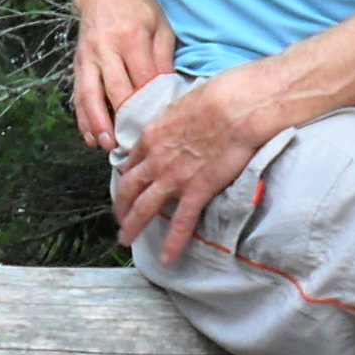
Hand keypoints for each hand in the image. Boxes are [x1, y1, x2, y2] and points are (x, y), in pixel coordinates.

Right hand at [68, 0, 177, 148]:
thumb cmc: (136, 5)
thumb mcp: (159, 25)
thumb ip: (163, 57)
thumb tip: (167, 91)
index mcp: (132, 38)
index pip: (144, 80)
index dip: (152, 106)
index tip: (161, 127)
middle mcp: (107, 49)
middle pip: (117, 92)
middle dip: (127, 121)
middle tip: (139, 145)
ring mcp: (88, 57)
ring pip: (91, 96)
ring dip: (99, 124)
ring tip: (108, 146)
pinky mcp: (78, 62)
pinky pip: (78, 93)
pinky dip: (82, 116)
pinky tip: (90, 135)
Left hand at [111, 62, 283, 261]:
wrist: (235, 107)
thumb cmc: (217, 96)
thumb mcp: (184, 103)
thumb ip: (176, 120)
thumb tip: (181, 122)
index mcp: (153, 136)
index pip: (132, 161)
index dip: (127, 177)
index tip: (127, 186)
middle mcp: (156, 159)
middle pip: (129, 188)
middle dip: (121, 206)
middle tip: (119, 219)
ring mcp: (174, 178)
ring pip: (144, 207)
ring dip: (133, 226)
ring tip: (126, 240)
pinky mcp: (196, 191)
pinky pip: (181, 222)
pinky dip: (173, 242)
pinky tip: (166, 258)